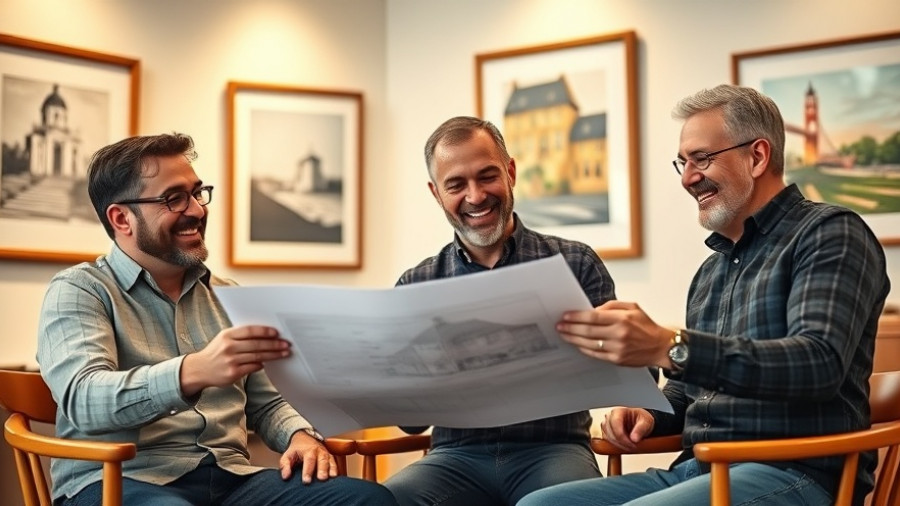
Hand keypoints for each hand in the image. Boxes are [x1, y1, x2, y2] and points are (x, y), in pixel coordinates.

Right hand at [180, 325, 289, 396]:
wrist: (199, 369)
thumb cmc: (216, 352)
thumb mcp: (224, 339)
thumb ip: (241, 336)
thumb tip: (266, 334)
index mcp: (227, 335)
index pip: (250, 331)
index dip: (265, 331)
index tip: (277, 333)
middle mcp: (228, 347)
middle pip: (256, 344)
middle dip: (274, 344)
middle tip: (286, 344)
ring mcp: (230, 360)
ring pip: (257, 356)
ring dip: (273, 355)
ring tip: (283, 353)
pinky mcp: (233, 373)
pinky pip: (252, 367)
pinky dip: (261, 364)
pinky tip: (267, 363)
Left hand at [280, 431, 337, 482]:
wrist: (305, 440)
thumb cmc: (296, 450)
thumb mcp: (287, 455)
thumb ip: (285, 466)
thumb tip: (286, 476)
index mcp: (308, 450)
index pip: (309, 460)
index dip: (308, 471)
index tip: (306, 481)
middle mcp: (319, 451)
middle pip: (322, 460)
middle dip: (322, 469)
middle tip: (321, 479)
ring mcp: (326, 454)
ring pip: (331, 461)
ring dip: (332, 470)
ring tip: (331, 478)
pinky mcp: (330, 458)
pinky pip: (335, 464)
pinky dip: (336, 470)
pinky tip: (336, 478)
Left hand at [556, 300, 672, 367]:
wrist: (661, 347)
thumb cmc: (647, 326)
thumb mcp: (632, 307)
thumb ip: (612, 306)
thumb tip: (592, 310)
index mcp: (622, 319)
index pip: (593, 317)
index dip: (576, 317)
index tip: (565, 316)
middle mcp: (619, 334)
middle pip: (588, 331)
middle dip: (570, 328)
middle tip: (559, 326)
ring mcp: (617, 348)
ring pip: (589, 344)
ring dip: (574, 339)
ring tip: (564, 334)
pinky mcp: (617, 360)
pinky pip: (596, 354)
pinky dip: (584, 349)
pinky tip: (577, 344)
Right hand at [600, 407, 654, 451]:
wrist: (639, 423)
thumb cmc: (641, 419)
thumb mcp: (646, 422)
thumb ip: (640, 429)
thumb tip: (634, 439)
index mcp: (618, 411)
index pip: (615, 423)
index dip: (622, 436)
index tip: (632, 444)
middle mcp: (609, 417)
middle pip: (611, 432)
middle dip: (622, 442)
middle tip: (633, 447)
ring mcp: (606, 425)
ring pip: (608, 438)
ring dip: (619, 445)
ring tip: (631, 447)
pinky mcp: (606, 433)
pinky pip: (607, 442)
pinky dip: (616, 446)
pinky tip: (625, 447)